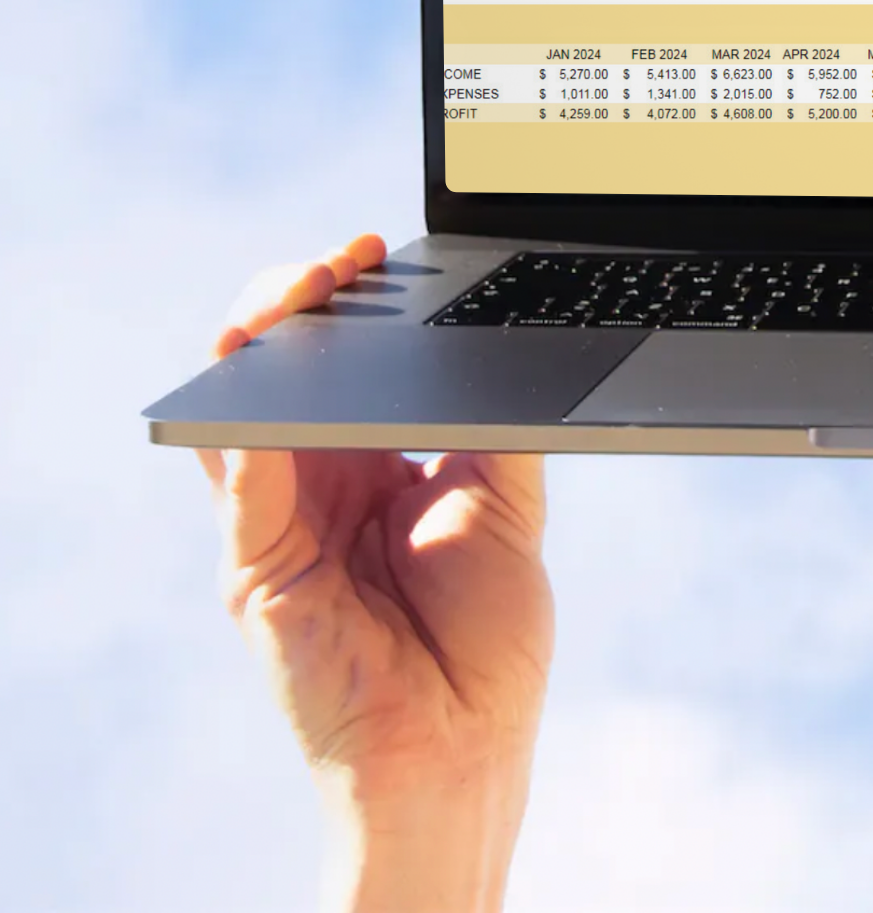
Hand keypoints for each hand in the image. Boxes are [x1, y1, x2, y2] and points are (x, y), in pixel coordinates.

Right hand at [200, 237, 552, 912]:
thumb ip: (492, 422)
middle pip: (285, 366)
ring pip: (242, 404)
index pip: (346, 358)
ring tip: (298, 294)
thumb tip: (498, 342)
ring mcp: (281, 519)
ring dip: (263, 342)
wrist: (464, 747)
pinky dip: (246, 432)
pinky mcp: (255, 568)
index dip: (356, 300)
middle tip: (339, 261)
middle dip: (302, 297)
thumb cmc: (487, 643)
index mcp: (377, 460)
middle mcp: (319, 481)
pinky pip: (238, 484)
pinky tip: (269, 391)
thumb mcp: (508, 504)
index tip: (379, 251)